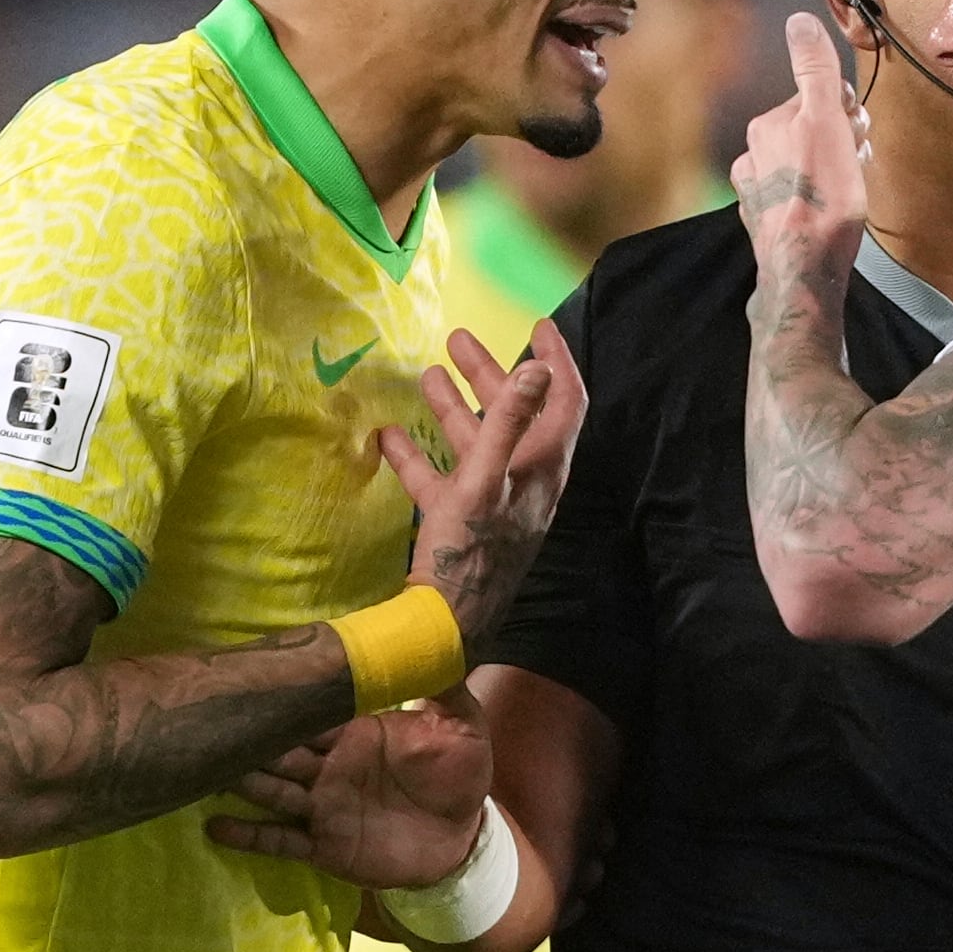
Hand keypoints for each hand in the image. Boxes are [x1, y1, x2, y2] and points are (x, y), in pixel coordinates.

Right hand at [205, 687, 492, 888]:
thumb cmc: (459, 777)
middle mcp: (328, 766)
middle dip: (252, 737)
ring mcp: (321, 806)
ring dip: (243, 781)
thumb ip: (445, 686)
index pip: (313, 712)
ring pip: (272, 789)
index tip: (253, 678)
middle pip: (281, 749)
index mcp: (355, 733)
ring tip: (209, 769)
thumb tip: (439, 636)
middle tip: (212, 719)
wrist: (463, 837)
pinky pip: (280, 839)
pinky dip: (248, 835)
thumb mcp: (463, 726)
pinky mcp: (323, 844)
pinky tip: (216, 827)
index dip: (288, 698)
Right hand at [379, 319, 586, 645]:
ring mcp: (492, 503)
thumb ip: (509, 422)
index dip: (557, 361)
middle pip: (514, 416)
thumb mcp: (486, 480)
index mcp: (542, 468)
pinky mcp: (460, 523)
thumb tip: (540, 367)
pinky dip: (418, 454)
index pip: (565, 402)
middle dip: (488, 374)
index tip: (538, 325)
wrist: (442, 627)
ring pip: (476, 444)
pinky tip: (388, 434)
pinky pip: (441, 478)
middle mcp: (524, 482)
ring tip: (424, 375)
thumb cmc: (468, 552)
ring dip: (451, 408)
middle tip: (456, 340)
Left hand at [731, 12, 867, 303]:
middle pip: (809, 133)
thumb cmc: (822, 196)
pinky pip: (798, 199)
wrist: (804, 266)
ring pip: (804, 166)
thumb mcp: (825, 121)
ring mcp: (756, 194)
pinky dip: (817, 200)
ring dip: (831, 171)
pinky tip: (830, 215)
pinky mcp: (765, 225)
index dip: (845, 114)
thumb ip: (814, 71)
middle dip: (839, 142)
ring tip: (848, 195)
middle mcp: (752, 157)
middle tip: (856, 166)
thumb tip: (799, 21)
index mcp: (766, 127)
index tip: (858, 132)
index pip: (814, 101)